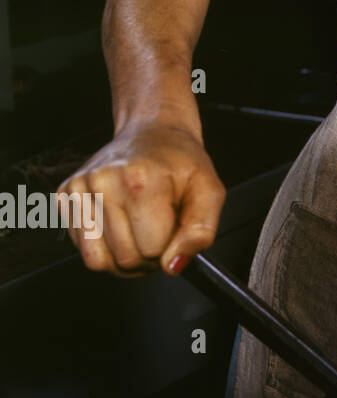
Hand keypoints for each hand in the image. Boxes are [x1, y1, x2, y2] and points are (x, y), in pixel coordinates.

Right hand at [57, 122, 225, 277]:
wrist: (153, 132)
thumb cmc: (180, 161)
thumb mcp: (209, 191)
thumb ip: (200, 231)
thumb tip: (174, 265)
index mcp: (141, 180)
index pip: (153, 250)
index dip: (170, 248)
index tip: (175, 229)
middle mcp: (104, 182)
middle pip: (126, 259)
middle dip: (148, 256)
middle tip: (159, 229)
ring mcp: (79, 189)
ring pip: (98, 261)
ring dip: (124, 257)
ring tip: (140, 229)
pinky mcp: (65, 196)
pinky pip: (82, 249)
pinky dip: (103, 246)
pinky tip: (120, 222)